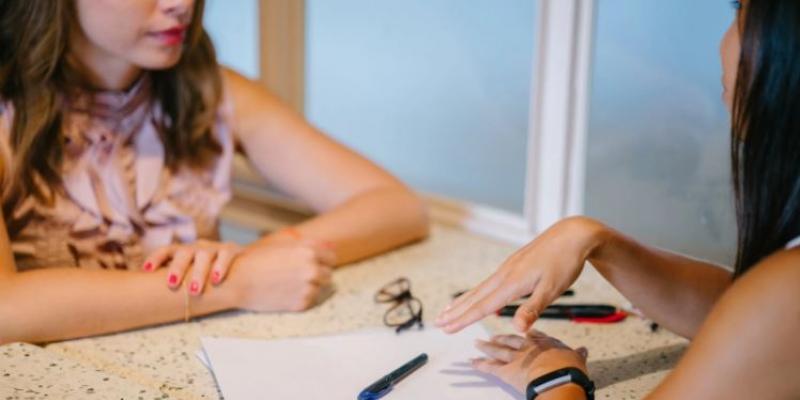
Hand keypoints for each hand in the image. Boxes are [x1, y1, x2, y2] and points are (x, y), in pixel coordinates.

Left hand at [142, 240, 242, 295]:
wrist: (240, 264)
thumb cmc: (207, 274)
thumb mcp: (190, 273)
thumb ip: (176, 281)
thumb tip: (149, 300)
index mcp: (183, 252)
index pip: (166, 250)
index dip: (156, 258)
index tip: (146, 270)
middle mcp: (197, 247)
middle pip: (184, 252)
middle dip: (177, 267)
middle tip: (172, 284)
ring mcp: (214, 248)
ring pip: (204, 255)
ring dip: (198, 272)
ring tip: (194, 290)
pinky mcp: (231, 250)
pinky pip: (225, 255)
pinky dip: (220, 266)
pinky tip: (216, 280)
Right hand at [226, 239, 335, 311]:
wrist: (237, 282)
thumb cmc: (258, 260)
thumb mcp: (284, 245)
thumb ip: (311, 245)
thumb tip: (333, 246)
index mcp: (309, 251)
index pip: (331, 257)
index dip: (322, 260)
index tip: (313, 263)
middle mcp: (312, 269)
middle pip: (328, 274)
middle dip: (318, 275)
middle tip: (298, 276)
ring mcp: (307, 288)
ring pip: (320, 288)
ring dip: (310, 287)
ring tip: (288, 284)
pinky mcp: (301, 304)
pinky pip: (310, 300)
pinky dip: (301, 298)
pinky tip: (284, 293)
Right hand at [436, 217, 605, 332]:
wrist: (572, 235)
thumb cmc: (565, 262)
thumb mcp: (552, 289)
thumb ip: (532, 309)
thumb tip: (517, 329)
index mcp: (512, 283)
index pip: (482, 306)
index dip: (463, 319)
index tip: (446, 328)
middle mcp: (504, 274)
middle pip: (475, 297)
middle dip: (456, 312)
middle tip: (437, 322)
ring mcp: (507, 268)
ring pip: (479, 288)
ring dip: (462, 301)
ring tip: (447, 310)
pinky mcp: (513, 265)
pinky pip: (488, 282)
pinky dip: (476, 292)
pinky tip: (476, 296)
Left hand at [472, 330, 588, 394]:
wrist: (559, 378)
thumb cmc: (569, 370)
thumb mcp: (577, 359)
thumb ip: (578, 354)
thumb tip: (584, 350)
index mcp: (545, 343)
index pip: (534, 335)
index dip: (527, 334)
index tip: (523, 331)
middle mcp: (528, 347)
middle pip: (512, 340)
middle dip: (502, 338)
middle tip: (493, 337)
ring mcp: (516, 358)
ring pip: (498, 350)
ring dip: (487, 347)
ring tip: (478, 344)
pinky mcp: (507, 371)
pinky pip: (490, 367)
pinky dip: (480, 364)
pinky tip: (472, 362)